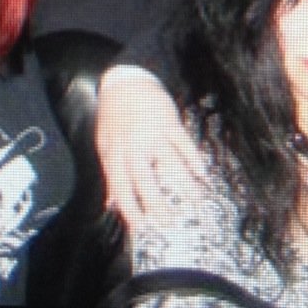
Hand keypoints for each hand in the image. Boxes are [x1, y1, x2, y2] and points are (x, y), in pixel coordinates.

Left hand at [94, 65, 203, 229]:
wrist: (126, 81)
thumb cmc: (114, 116)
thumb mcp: (105, 144)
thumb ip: (111, 173)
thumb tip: (110, 203)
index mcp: (116, 153)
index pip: (122, 187)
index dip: (130, 208)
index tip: (140, 226)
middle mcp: (134, 145)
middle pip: (145, 179)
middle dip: (157, 203)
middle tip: (169, 221)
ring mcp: (153, 133)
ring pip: (169, 162)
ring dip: (183, 183)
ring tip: (195, 200)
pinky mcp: (169, 121)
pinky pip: (183, 143)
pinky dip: (194, 158)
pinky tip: (202, 172)